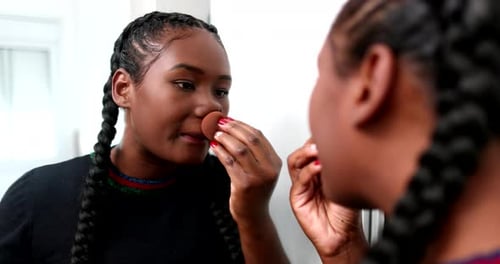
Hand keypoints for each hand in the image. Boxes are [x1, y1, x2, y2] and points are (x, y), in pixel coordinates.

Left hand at [210, 117, 281, 223]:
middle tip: (219, 123)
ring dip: (225, 138)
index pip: (259, 136)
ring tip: (215, 134)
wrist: (253, 214)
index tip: (229, 120)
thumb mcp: (260, 169)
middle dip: (232, 128)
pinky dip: (220, 151)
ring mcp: (258, 177)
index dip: (242, 125)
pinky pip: (230, 162)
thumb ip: (254, 151)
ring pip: (240, 149)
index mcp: (275, 162)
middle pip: (250, 139)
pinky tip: (214, 147)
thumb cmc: (253, 191)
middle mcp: (269, 169)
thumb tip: (234, 127)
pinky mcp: (244, 185)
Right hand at [287, 140, 366, 260]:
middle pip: (301, 151)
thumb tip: (348, 144)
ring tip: (316, 150)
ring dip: (304, 153)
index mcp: (320, 170)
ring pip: (295, 162)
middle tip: (320, 140)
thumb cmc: (348, 213)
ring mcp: (302, 186)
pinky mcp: (297, 198)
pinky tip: (319, 168)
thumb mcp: (350, 182)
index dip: (318, 138)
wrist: (344, 236)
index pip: (312, 147)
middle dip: (309, 143)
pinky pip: (299, 180)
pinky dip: (308, 171)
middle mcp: (309, 176)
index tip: (329, 132)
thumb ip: (345, 165)